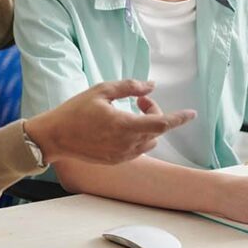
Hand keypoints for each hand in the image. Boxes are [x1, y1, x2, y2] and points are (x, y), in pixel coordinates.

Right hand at [24, 80, 195, 165]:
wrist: (55, 137)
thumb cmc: (75, 111)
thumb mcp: (102, 91)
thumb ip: (130, 87)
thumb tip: (151, 86)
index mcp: (124, 126)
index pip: (161, 123)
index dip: (178, 118)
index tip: (192, 113)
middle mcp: (126, 144)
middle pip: (156, 130)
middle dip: (155, 112)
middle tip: (140, 99)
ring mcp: (121, 156)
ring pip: (149, 141)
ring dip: (148, 126)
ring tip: (132, 112)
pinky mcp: (115, 161)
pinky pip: (138, 149)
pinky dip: (139, 136)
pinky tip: (124, 125)